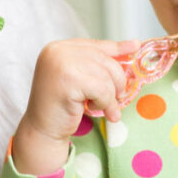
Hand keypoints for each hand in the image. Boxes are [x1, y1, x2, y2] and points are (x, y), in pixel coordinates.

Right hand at [12, 38, 136, 174]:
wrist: (41, 131)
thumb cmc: (60, 107)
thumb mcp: (78, 79)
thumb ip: (97, 63)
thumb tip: (133, 45)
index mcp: (58, 48)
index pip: (95, 45)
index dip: (117, 48)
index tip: (135, 46)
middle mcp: (57, 51)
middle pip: (104, 59)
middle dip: (116, 81)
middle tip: (116, 98)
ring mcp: (60, 64)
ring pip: (105, 75)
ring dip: (110, 96)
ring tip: (102, 107)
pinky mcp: (68, 81)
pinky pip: (102, 89)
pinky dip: (106, 103)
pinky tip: (95, 110)